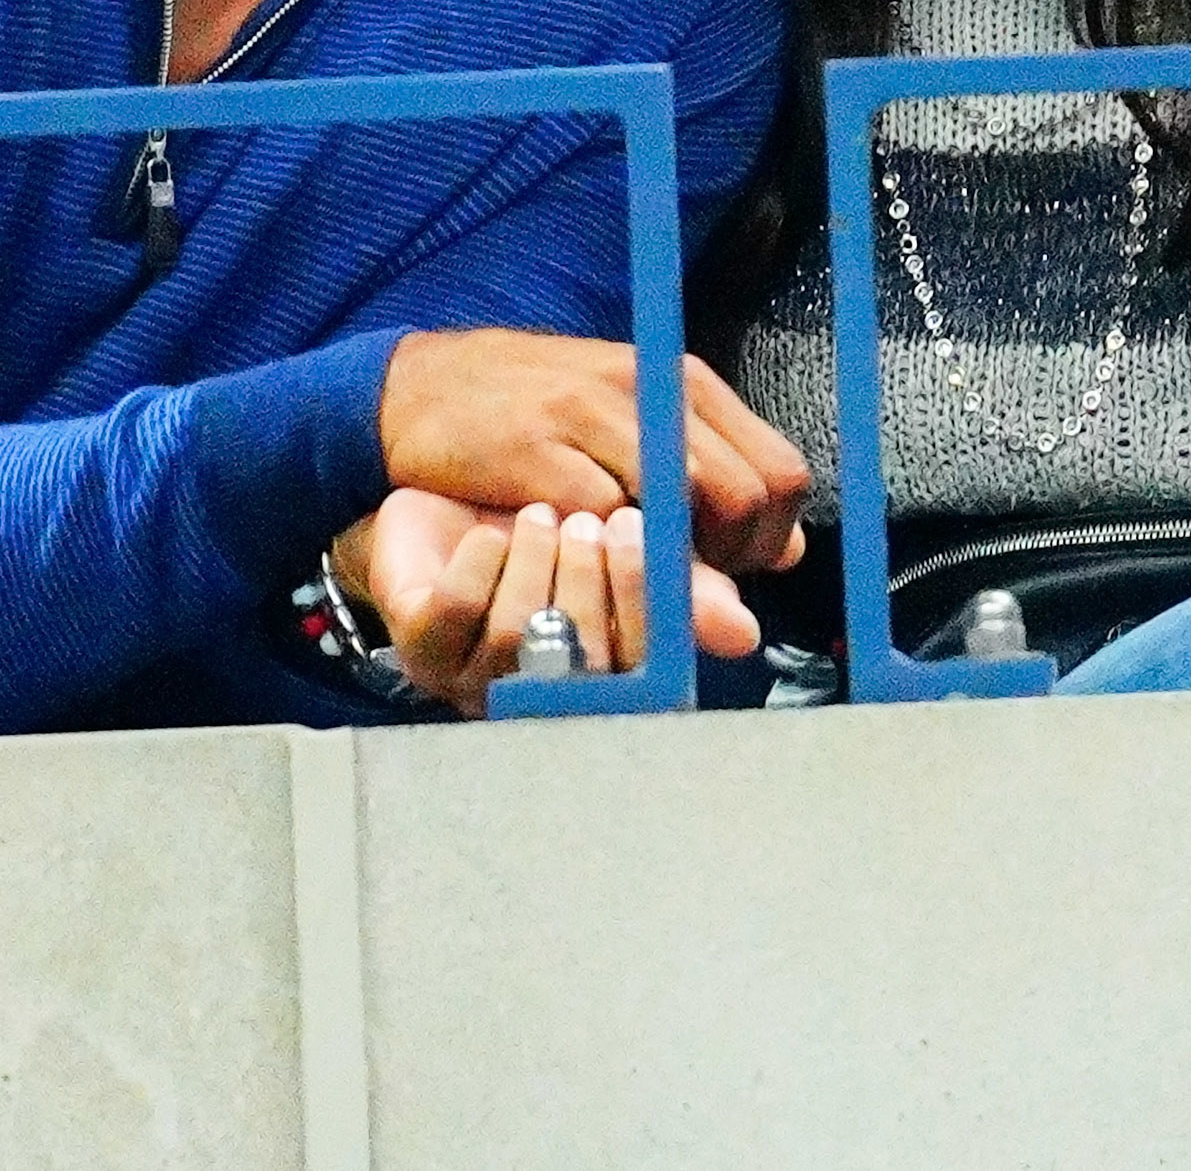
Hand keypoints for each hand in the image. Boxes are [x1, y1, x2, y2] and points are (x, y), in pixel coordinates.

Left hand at [347, 490, 762, 718]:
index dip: (651, 599)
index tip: (644, 530)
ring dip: (538, 560)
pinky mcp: (421, 650)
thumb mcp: (616, 531)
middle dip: (595, 575)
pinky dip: (479, 563)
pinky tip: (487, 536)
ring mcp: (478, 678)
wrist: (438, 497)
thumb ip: (681, 563)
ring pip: (525, 633)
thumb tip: (769, 587)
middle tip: (593, 518)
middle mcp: (545, 693)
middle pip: (590, 659)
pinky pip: (456, 612)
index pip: (652, 666)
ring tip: (542, 514)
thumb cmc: (537, 519)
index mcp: (605, 673)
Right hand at [376, 329, 808, 577]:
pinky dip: (601, 550)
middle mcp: (650, 386)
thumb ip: (709, 489)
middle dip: (728, 558)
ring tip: (632, 570)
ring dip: (671, 558)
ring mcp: (593, 411)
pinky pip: (603, 515)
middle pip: (745, 493)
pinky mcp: (537, 445)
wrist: (416, 389)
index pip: (780, 471)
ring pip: (686, 501)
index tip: (730, 565)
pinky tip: (576, 552)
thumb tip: (793, 555)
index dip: (768, 536)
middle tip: (685, 580)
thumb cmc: (537, 418)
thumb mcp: (631, 439)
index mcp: (683, 383)